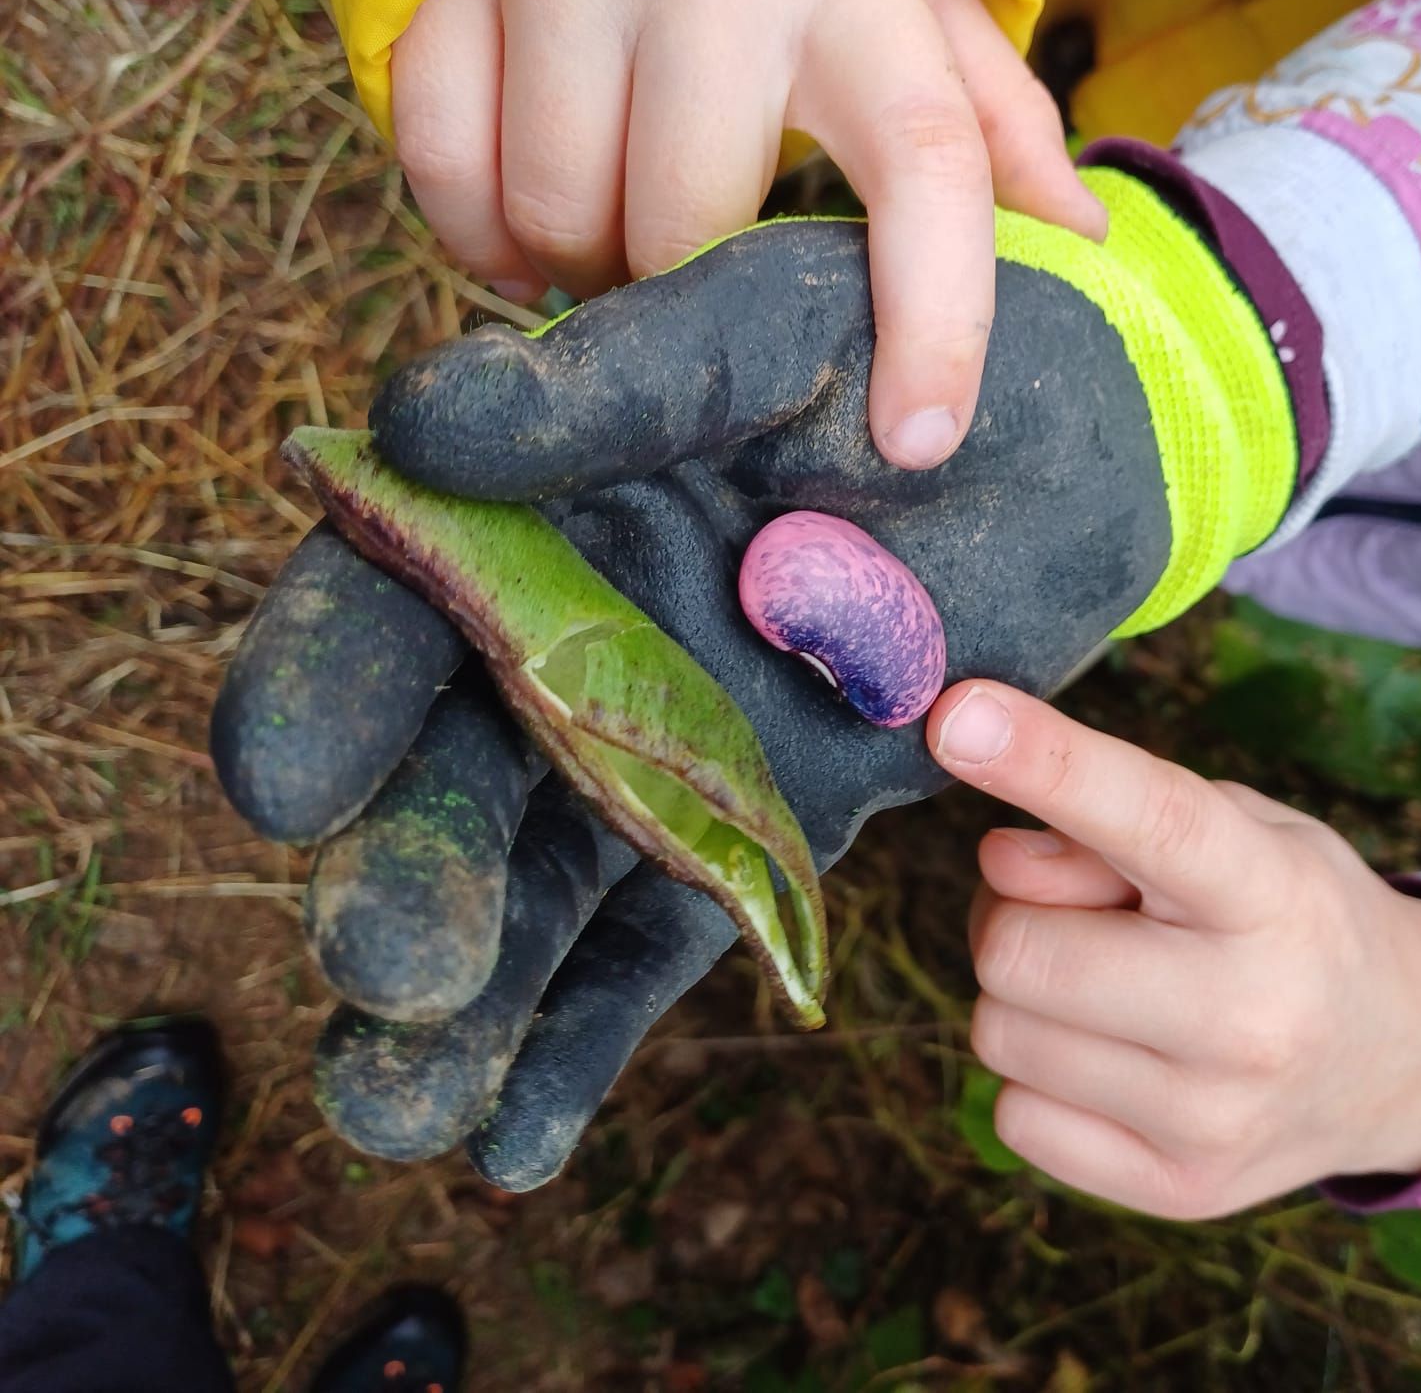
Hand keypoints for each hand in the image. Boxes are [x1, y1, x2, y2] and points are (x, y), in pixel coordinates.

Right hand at [211, 171, 1288, 1189]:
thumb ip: (620, 381)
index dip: (329, 690)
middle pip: (451, 775)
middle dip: (406, 877)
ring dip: (469, 1008)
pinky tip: (517, 1142)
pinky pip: (669, 943)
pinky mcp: (768, 828)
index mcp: (540, 506)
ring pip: (540, 890)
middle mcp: (576, 644)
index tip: (289, 783)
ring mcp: (667, 751)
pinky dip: (592, 1039)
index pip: (390, 601)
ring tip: (404, 1117)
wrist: (1081, 438)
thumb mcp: (775, 329)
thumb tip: (412, 428)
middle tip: (392, 969)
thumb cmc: (920, 342)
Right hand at [391, 0, 1105, 469]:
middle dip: (691, 291)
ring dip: (584, 266)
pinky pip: (440, 161)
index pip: (925, 164)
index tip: (919, 438)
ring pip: (561, 209)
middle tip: (694, 276)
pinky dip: (473, 227)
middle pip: (692, 226)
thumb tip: (1083, 243)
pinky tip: (518, 218)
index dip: (935, 315)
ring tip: (614, 237)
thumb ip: (989, 113)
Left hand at [929, 681, 1420, 1218]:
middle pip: (1020, 951)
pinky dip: (1037, 1079)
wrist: (1401, 1056)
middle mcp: (1252, 1013)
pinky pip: (1014, 1118)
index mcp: (1274, 893)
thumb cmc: (1289, 916)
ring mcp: (1212, 1117)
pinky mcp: (1177, 1189)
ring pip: (998, 1034)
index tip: (957, 716)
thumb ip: (1114, 819)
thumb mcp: (1237, 829)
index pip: (1149, 817)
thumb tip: (998, 860)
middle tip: (1064, 909)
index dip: (1046, 761)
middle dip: (1012, 917)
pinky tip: (1109, 1057)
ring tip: (1099, 982)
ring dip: (1022, 998)